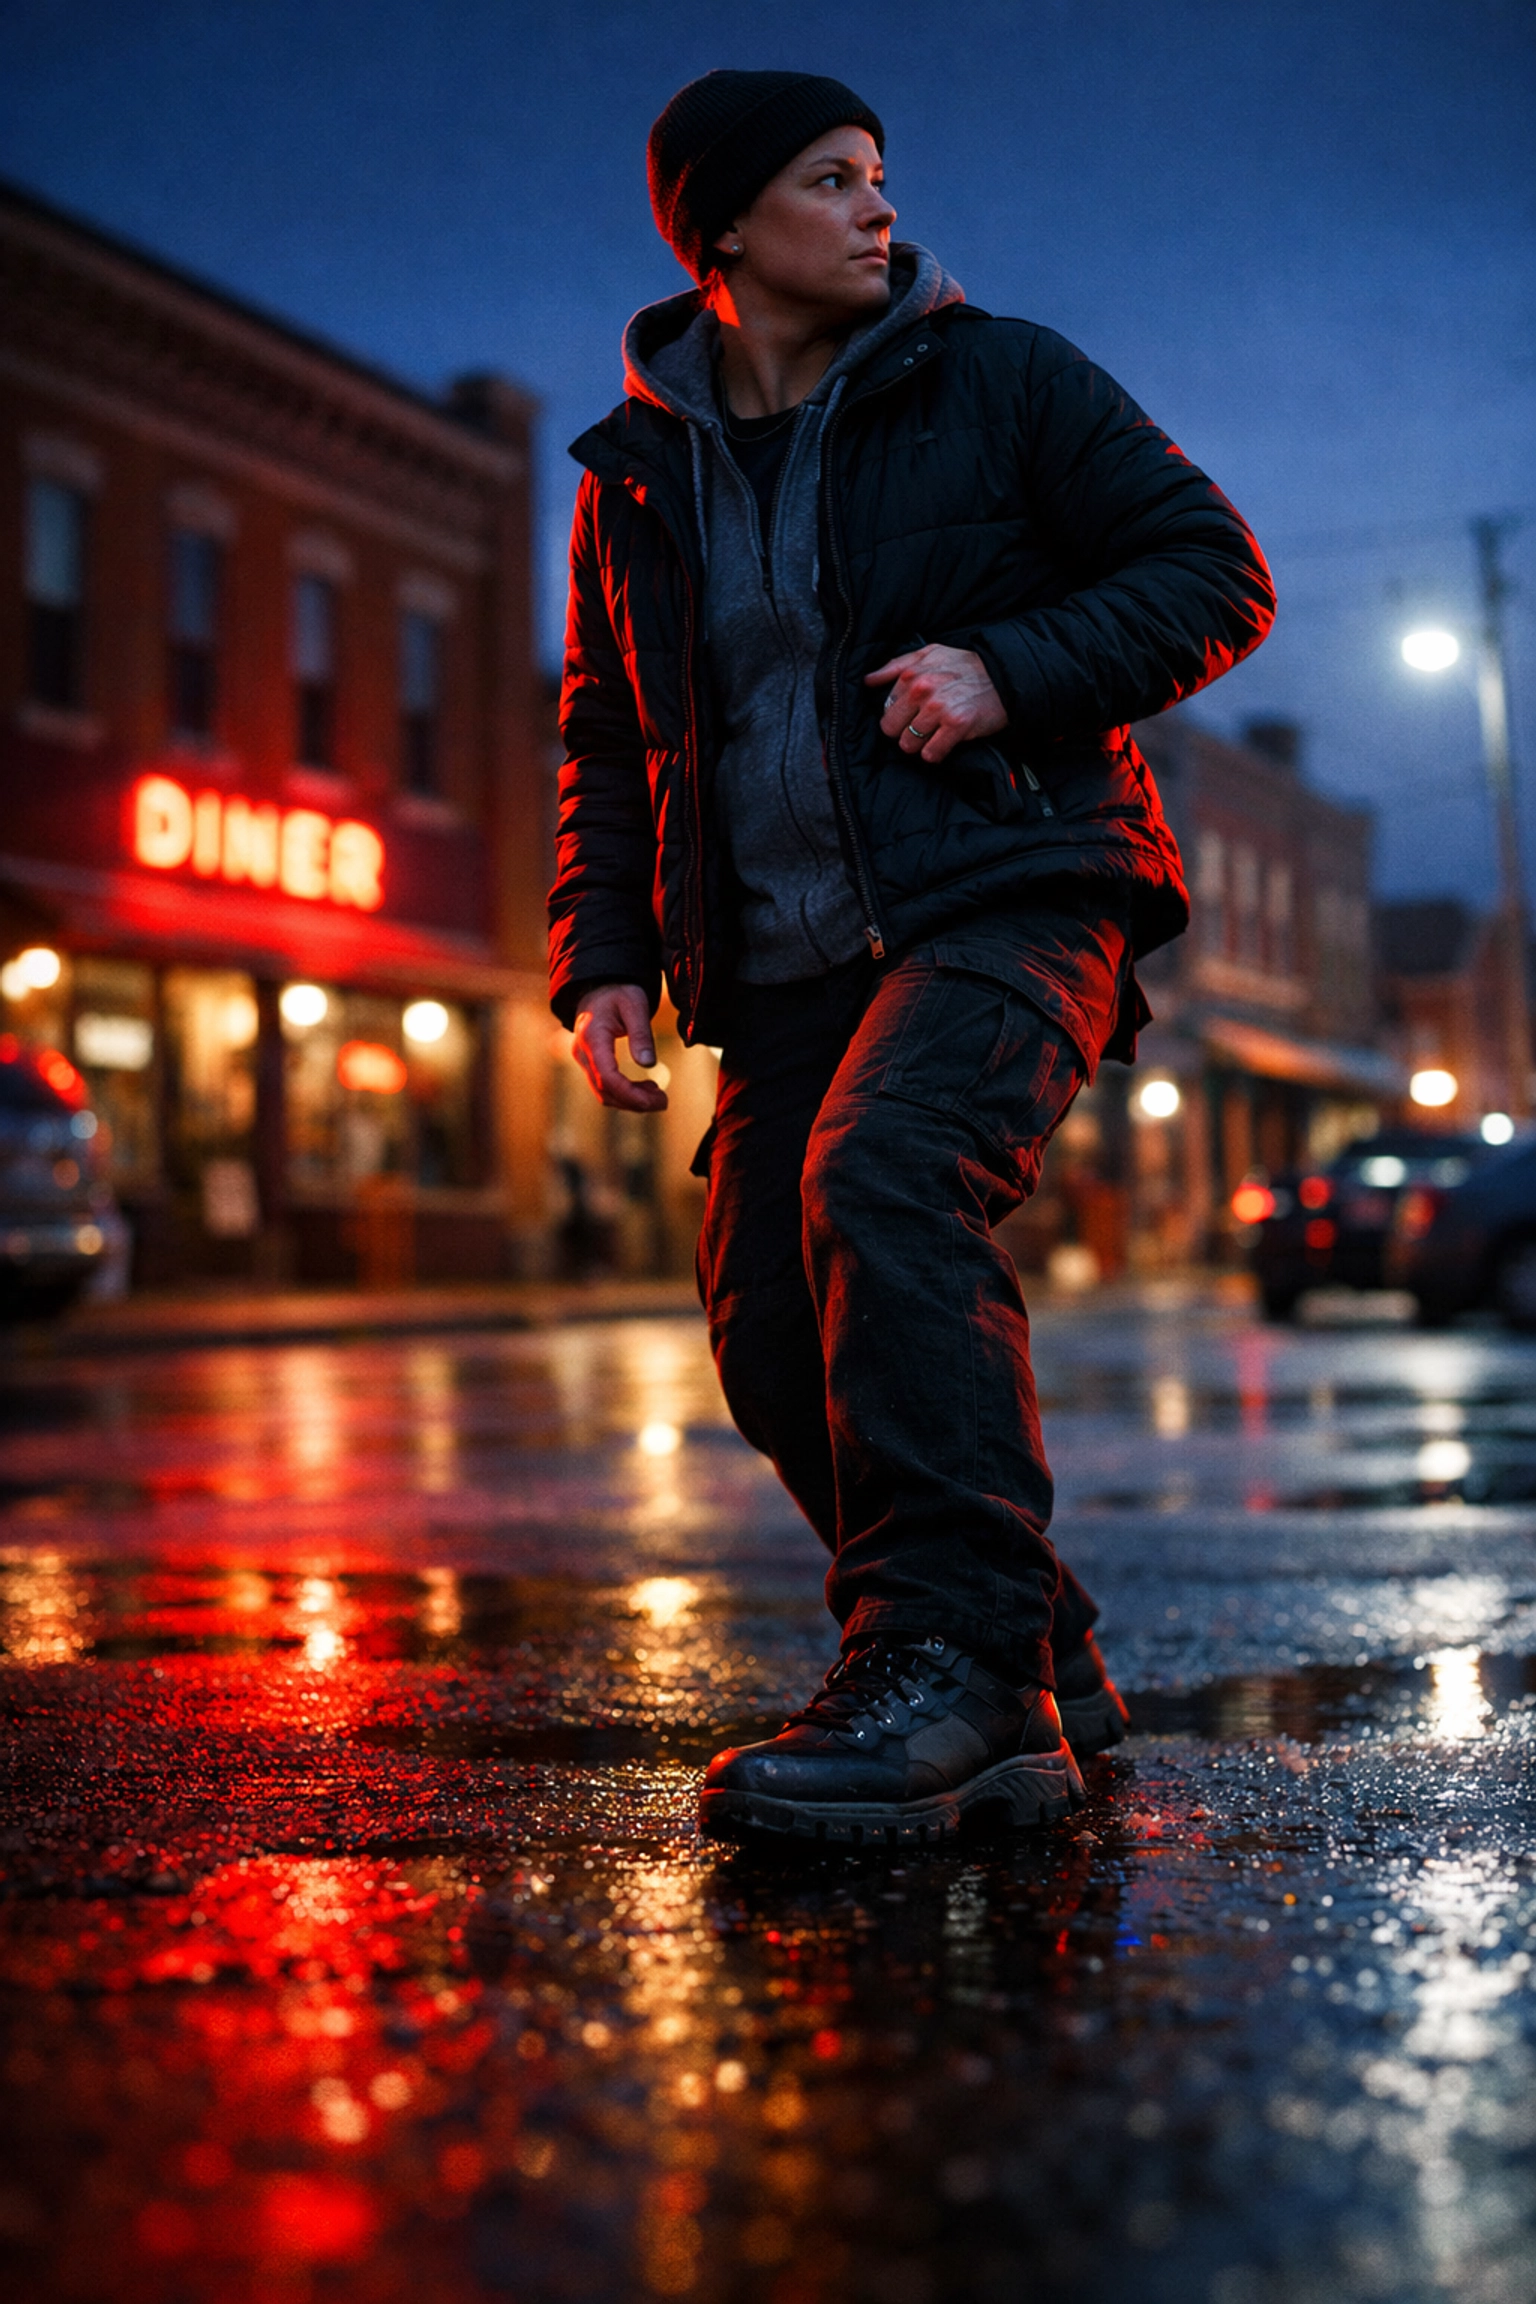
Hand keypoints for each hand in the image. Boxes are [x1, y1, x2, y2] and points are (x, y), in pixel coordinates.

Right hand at [571, 984, 668, 1111]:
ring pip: (603, 1094)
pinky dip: (624, 1094)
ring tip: (657, 1096)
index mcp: (592, 1037)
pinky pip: (604, 1087)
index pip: (607, 1076)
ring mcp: (583, 1060)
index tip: (654, 1100)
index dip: (630, 1094)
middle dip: (635, 1102)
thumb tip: (648, 1064)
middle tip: (663, 1102)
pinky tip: (645, 1089)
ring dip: (630, 1101)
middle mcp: (582, 1052)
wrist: (598, 987)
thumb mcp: (635, 1005)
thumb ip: (641, 1034)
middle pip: (604, 1090)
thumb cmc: (618, 992)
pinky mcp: (589, 1064)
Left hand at [864, 644, 1006, 764]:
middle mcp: (922, 689)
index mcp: (911, 672)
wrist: (1004, 676)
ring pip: (909, 744)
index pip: (886, 708)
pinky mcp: (956, 725)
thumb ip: (897, 665)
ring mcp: (938, 708)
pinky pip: (931, 754)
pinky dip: (937, 753)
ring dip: (921, 745)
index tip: (914, 714)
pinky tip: (946, 743)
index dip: (899, 716)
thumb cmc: (966, 666)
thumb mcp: (931, 654)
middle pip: (891, 729)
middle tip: (924, 728)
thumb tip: (868, 680)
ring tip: (936, 735)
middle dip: (905, 732)